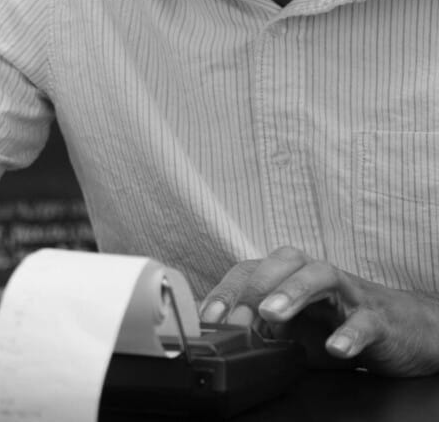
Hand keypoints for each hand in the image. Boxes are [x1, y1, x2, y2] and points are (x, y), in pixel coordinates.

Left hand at [200, 246, 438, 375]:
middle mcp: (316, 275)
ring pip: (322, 275)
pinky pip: (365, 320)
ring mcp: (349, 293)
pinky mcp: (379, 318)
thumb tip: (222, 336)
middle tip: (238, 315)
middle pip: (284, 262)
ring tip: (271, 314)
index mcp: (290, 275)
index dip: (227, 289)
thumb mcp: (292, 329)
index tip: (210, 316)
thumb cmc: (337, 323)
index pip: (251, 269)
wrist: (402, 331)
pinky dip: (349, 333)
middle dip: (255, 286)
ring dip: (293, 291)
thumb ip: (259, 329)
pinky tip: (335, 348)